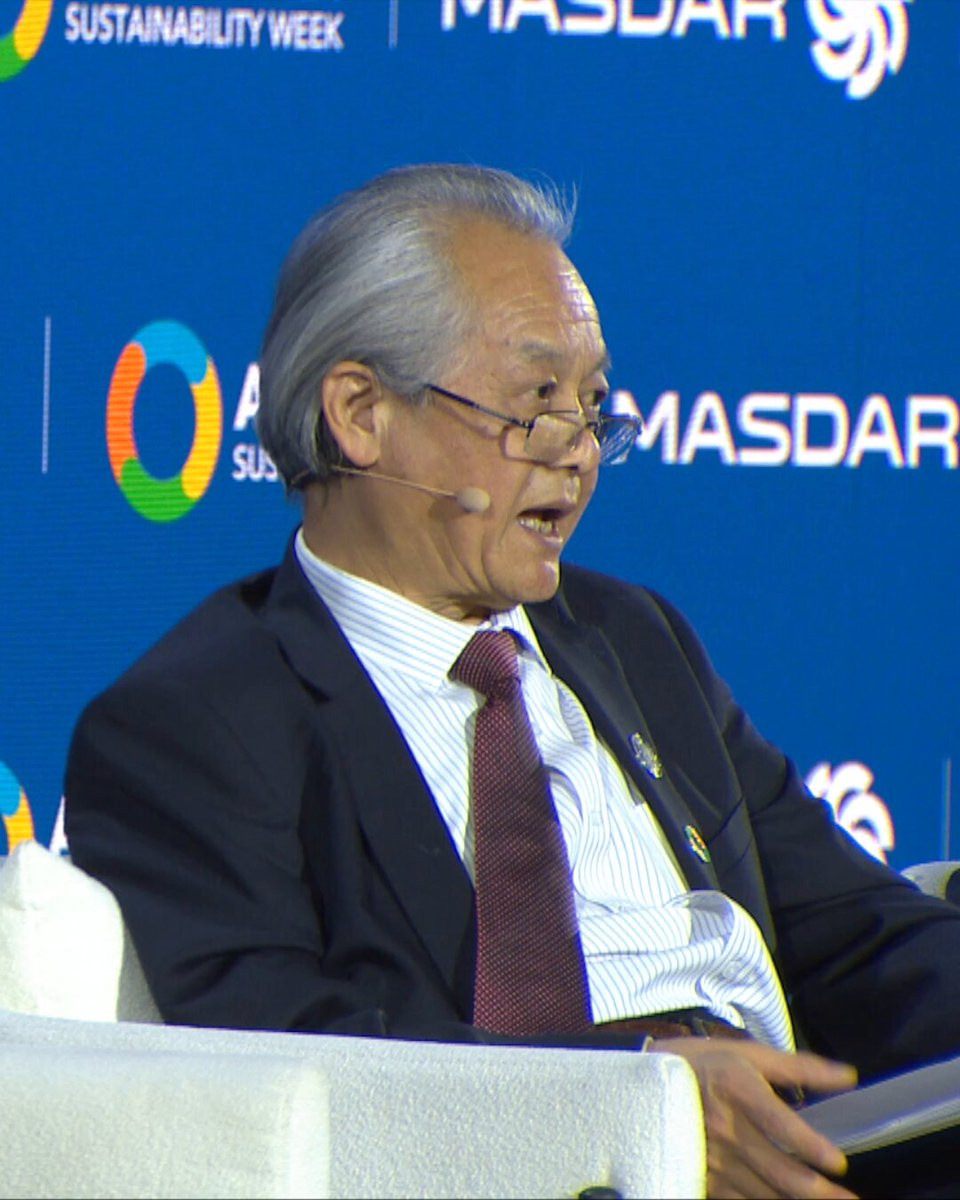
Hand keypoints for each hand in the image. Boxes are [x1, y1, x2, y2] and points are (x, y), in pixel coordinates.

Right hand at [648, 1037, 857, 1198]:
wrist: (642, 1085)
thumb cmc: (700, 1064)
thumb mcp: (746, 1054)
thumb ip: (798, 1067)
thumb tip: (847, 1076)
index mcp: (738, 1089)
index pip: (779, 1123)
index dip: (809, 1145)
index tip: (837, 1162)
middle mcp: (726, 1128)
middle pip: (778, 1168)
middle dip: (817, 1190)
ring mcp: (713, 1158)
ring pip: (763, 1192)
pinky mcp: (703, 1178)